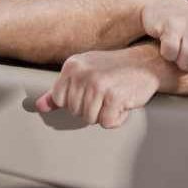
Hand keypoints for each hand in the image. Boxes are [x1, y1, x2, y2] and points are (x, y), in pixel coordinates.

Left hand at [35, 47, 161, 128]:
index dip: (75, 102)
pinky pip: (107, 123)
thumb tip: (40, 106)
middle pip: (75, 111)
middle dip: (92, 108)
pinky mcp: (114, 97)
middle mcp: (83, 73)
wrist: (146, 64)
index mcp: (72, 66)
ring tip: (114, 97)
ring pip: (90, 119)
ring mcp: (98, 84)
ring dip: (105, 114)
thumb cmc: (114, 70)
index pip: (60, 99)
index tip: (90, 92)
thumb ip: (60, 90)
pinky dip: (117, 118)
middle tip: (106, 93)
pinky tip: (123, 103)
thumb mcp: (84, 73)